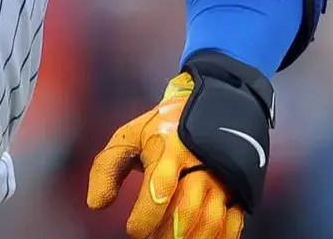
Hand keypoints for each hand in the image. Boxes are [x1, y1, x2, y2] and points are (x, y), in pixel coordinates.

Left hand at [85, 52, 275, 238]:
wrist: (210, 107)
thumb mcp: (129, 137)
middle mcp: (200, 162)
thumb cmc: (162, 128)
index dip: (146, 214)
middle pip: (188, 209)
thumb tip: (96, 204)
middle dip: (166, 234)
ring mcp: (222, 176)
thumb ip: (107, 168)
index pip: (160, 186)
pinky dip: (218, 238)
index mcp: (170, 147)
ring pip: (211, 219)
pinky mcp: (236, 187)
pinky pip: (232, 221)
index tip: (132, 231)